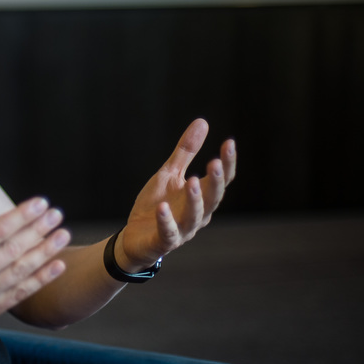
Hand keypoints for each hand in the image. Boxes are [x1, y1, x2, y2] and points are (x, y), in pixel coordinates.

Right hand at [0, 182, 69, 341]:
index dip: (19, 216)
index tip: (39, 203)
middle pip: (12, 249)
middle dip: (38, 229)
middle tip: (57, 213)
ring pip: (20, 271)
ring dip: (45, 252)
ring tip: (64, 234)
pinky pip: (19, 294)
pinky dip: (41, 280)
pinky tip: (58, 265)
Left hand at [117, 119, 235, 270]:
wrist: (134, 237)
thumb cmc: (157, 204)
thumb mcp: (169, 173)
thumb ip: (186, 151)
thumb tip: (203, 121)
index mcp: (201, 197)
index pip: (220, 181)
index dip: (227, 163)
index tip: (229, 143)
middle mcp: (197, 215)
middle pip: (213, 199)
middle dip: (215, 181)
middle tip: (215, 162)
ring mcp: (182, 229)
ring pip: (194, 217)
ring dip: (194, 200)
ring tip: (192, 181)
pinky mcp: (163, 241)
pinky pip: (167, 232)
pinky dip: (166, 220)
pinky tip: (162, 207)